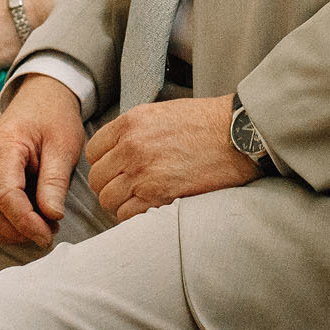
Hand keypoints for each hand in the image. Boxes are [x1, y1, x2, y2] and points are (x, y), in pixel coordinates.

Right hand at [0, 76, 85, 247]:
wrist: (39, 99)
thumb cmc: (52, 118)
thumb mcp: (64, 145)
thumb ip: (55, 181)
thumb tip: (52, 217)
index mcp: (2, 146)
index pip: (4, 196)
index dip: (26, 222)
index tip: (48, 235)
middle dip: (16, 231)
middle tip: (48, 231)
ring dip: (5, 232)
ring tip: (36, 226)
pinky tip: (23, 221)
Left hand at [86, 95, 259, 223]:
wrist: (236, 135)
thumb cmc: (206, 123)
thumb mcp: (161, 113)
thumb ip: (135, 130)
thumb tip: (119, 149)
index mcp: (130, 124)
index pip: (93, 151)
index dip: (104, 163)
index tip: (115, 170)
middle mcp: (130, 147)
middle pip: (97, 178)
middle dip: (110, 185)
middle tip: (127, 189)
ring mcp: (142, 172)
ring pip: (108, 199)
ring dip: (121, 203)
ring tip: (139, 200)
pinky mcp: (158, 195)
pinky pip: (127, 215)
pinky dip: (134, 216)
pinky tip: (149, 209)